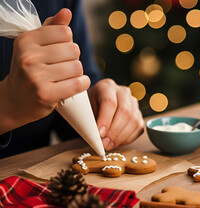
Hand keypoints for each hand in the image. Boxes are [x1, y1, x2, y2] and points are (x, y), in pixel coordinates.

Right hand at [0, 9, 89, 132]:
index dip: (67, 42)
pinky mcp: (46, 94)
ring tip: (65, 77)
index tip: (59, 51)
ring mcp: (36, 77)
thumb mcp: (36, 46)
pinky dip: (82, 83)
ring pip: (77, 67)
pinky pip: (78, 84)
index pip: (65, 32)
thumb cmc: (30, 69)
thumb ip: (52, 28)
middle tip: (62, 67)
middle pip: (73, 50)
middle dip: (73, 58)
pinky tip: (76, 84)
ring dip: (77, 73)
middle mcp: (28, 57)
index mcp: (26, 40)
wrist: (15, 100)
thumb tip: (66, 13)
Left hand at [88, 79, 143, 150]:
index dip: (105, 119)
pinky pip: (138, 128)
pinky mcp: (139, 114)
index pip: (109, 102)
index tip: (99, 134)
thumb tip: (95, 137)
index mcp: (107, 86)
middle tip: (104, 144)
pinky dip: (128, 138)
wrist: (96, 105)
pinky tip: (117, 143)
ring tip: (109, 145)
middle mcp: (123, 92)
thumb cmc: (89, 108)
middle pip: (124, 111)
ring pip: (134, 120)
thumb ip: (89, 121)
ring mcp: (133, 103)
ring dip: (121, 137)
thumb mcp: (84, 110)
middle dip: (114, 131)